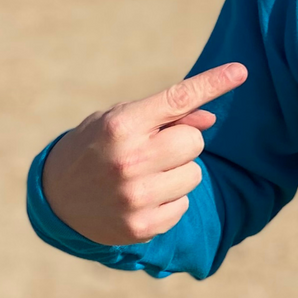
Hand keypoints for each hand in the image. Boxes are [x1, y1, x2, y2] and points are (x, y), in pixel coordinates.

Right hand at [41, 63, 247, 245]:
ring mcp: (135, 197)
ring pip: (195, 174)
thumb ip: (168, 116)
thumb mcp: (122, 120)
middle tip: (153, 149)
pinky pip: (184, 205)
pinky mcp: (142, 227)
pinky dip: (170, 200)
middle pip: (195, 141)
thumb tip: (210, 120)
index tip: (241, 70)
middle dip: (181, 142)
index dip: (213, 83)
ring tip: (145, 175)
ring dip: (178, 173)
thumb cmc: (99, 146)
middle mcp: (128, 161)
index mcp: (122, 126)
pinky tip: (142, 198)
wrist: (56, 197)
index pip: (179, 99)